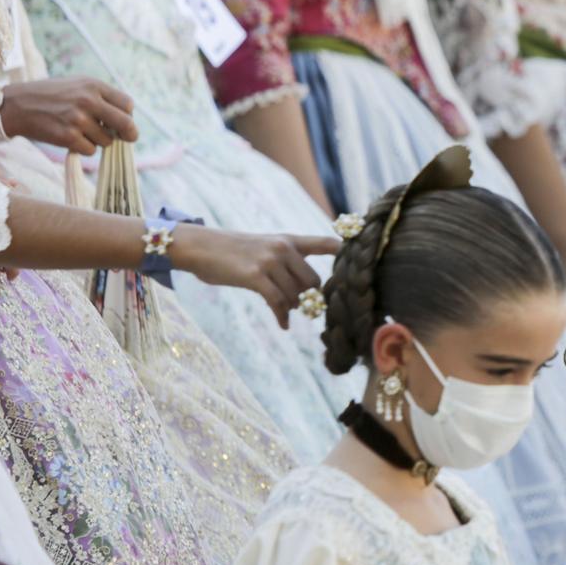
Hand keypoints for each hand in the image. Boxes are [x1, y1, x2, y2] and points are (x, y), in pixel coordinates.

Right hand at [0, 78, 137, 153]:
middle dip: (129, 134)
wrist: (17, 106)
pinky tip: (71, 138)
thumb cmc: (50, 96)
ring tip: (80, 131)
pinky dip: (84, 148)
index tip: (124, 121)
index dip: (128, 115)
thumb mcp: (77, 85)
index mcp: (93, 85)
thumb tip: (127, 119)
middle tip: (128, 138)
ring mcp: (78, 120)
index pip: (127, 104)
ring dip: (98, 141)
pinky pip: (91, 151)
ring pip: (107, 141)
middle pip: (126, 124)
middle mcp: (88, 101)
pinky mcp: (68, 137)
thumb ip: (101, 98)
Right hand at [172, 226, 339, 327]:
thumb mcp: (263, 247)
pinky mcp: (256, 277)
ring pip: (295, 294)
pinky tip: (283, 324)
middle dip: (309, 297)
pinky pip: (278, 302)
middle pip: (313, 281)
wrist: (201, 247)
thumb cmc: (232, 251)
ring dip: (292, 307)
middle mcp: (283, 248)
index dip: (346, 251)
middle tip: (304, 307)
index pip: (325, 243)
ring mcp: (270, 261)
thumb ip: (286, 263)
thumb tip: (303, 293)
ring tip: (284, 311)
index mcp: (288, 240)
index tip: (364, 263)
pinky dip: (282, 316)